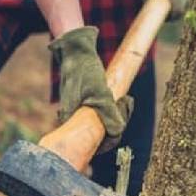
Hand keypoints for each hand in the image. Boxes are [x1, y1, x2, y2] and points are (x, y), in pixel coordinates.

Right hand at [49, 26, 133, 152]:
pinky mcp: (83, 108)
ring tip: (124, 100)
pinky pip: (100, 117)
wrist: (76, 52)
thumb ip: (108, 112)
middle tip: (125, 102)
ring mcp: (76, 115)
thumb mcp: (100, 90)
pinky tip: (121, 99)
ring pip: (101, 126)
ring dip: (116, 116)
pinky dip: (112, 110)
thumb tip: (118, 132)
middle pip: (99, 136)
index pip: (95, 143)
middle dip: (116, 124)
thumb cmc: (85, 70)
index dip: (113, 136)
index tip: (123, 120)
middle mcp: (71, 121)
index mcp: (70, 122)